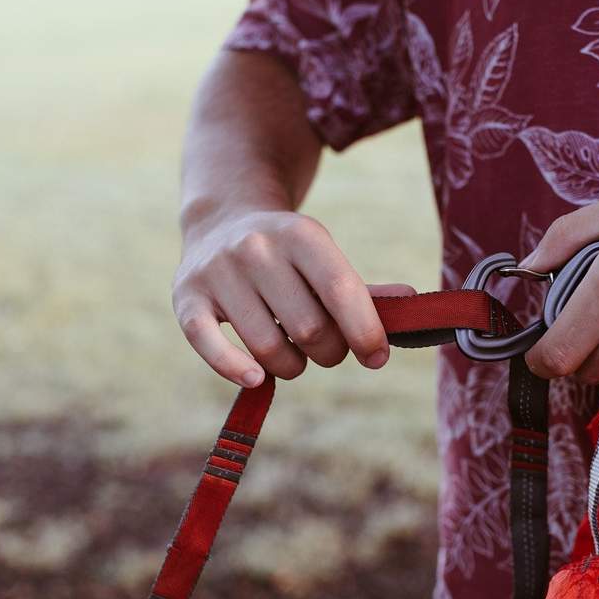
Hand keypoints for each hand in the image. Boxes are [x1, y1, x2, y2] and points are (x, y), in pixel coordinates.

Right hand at [173, 208, 413, 387]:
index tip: (377, 357)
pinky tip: (255, 378)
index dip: (365, 332)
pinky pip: (210, 346)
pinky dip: (235, 370)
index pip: (341, 290)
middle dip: (329, 352)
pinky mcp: (186, 296)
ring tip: (294, 353)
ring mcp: (218, 271)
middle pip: (309, 329)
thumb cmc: (290, 254)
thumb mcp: (325, 259)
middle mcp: (256, 247)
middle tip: (327, 349)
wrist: (222, 220)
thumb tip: (413, 305)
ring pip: (269, 348)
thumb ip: (364, 290)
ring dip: (292, 366)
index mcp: (301, 233)